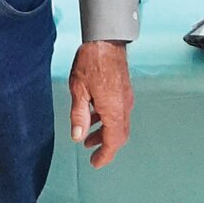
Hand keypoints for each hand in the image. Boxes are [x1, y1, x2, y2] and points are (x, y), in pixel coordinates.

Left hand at [68, 41, 133, 167]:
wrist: (106, 39)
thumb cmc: (91, 61)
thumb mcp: (78, 90)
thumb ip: (79, 115)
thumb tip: (78, 137)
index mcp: (113, 109)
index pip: (113, 141)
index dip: (105, 155)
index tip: (96, 163)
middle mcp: (123, 106)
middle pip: (119, 135)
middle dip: (105, 146)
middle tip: (92, 154)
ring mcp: (125, 97)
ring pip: (119, 123)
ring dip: (105, 133)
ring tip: (88, 137)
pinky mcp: (124, 90)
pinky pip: (118, 112)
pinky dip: (107, 120)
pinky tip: (94, 115)